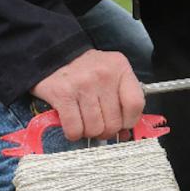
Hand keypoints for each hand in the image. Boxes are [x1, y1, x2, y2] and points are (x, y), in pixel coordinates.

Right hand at [30, 49, 144, 140]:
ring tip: (84, 122)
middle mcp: (103, 74)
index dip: (129, 121)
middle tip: (98, 124)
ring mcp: (82, 84)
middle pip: (114, 122)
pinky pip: (75, 129)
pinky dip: (74, 134)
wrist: (54, 56)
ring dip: (89, 132)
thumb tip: (124, 134)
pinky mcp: (62, 94)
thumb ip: (123, 101)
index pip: (135, 104)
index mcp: (120, 68)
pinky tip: (73, 125)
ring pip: (94, 129)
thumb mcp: (111, 76)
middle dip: (106, 130)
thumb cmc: (87, 71)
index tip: (122, 123)